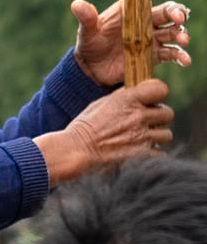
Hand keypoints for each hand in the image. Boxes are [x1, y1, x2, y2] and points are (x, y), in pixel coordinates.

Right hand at [34, 79, 173, 186]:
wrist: (77, 150)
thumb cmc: (86, 126)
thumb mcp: (102, 103)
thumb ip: (123, 97)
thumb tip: (138, 93)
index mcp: (128, 99)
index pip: (160, 88)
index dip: (157, 94)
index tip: (151, 100)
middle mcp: (138, 116)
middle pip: (167, 113)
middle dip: (158, 118)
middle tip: (146, 123)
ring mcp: (142, 137)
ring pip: (166, 135)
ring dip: (157, 137)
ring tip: (142, 139)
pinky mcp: (143, 155)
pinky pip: (160, 153)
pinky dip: (152, 154)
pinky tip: (139, 152)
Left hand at [71, 0, 190, 86]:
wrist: (92, 69)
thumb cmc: (90, 44)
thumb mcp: (86, 31)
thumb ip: (85, 18)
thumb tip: (77, 4)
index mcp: (129, 10)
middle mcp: (144, 22)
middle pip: (166, 12)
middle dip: (176, 12)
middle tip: (178, 18)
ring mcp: (150, 38)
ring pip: (172, 31)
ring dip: (180, 33)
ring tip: (183, 40)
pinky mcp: (154, 56)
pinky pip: (171, 53)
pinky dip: (180, 55)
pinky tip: (184, 60)